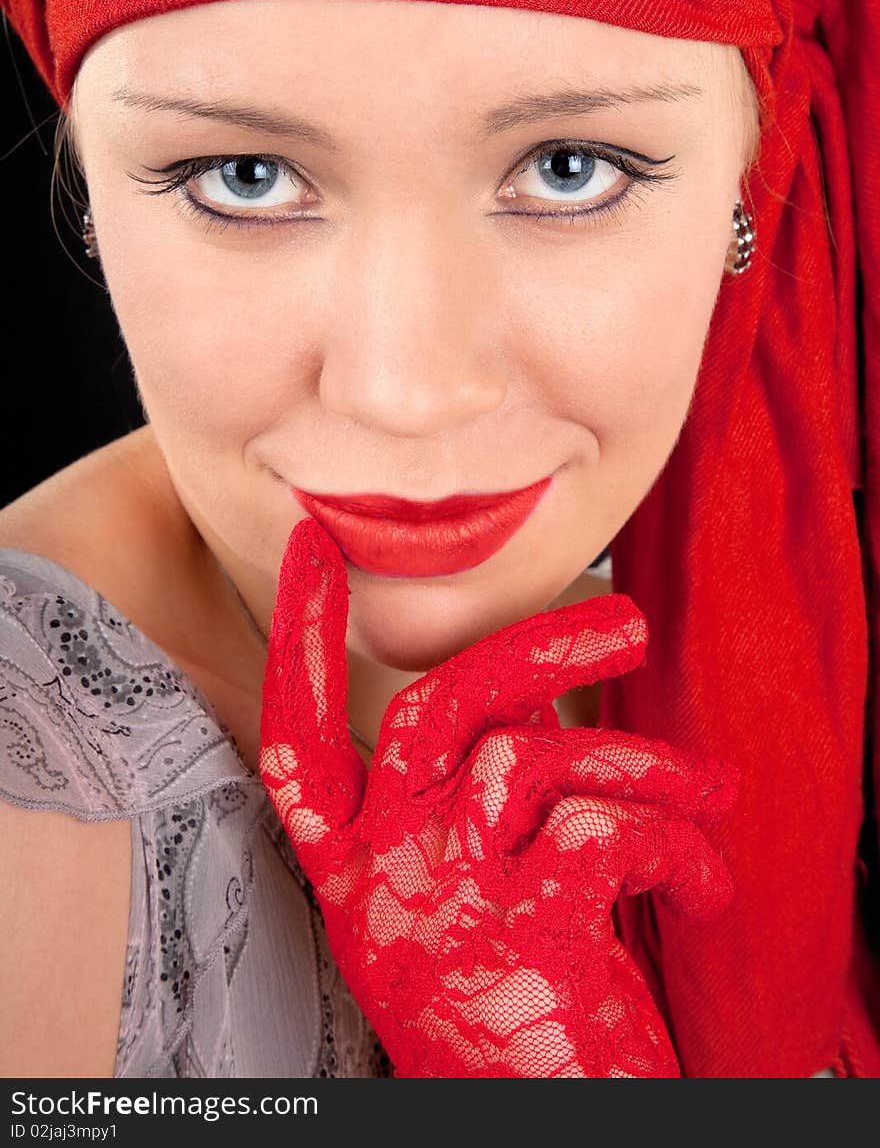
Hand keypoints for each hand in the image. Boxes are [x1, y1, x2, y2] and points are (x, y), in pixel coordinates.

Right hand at [259, 517, 737, 1077]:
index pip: (297, 733)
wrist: (542, 1128)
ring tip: (708, 791)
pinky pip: (604, 829)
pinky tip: (701, 884)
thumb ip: (478, 785)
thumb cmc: (510, 1007)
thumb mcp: (465, 890)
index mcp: (354, 865)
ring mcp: (445, 897)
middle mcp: (382, 872)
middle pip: (435, 707)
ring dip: (643, 762)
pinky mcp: (522, 928)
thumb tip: (527, 690)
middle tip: (626, 623)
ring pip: (532, 755)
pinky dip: (674, 843)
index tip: (311, 548)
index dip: (301, 636)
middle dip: (534, 644)